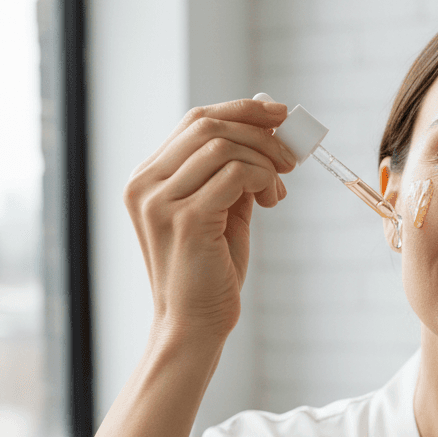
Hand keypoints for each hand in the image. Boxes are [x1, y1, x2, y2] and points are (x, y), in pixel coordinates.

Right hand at [124, 97, 293, 340]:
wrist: (193, 325)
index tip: (279, 115)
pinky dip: (263, 179)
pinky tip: (272, 201)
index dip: (242, 111)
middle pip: (208, 125)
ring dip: (265, 161)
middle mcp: (145, 184)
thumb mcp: (222, 213)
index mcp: (147, 177)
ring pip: (223, 146)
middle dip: (260, 132)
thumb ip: (234, 176)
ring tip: (279, 189)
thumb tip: (269, 139)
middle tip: (292, 156)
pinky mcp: (186, 220)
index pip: (195, 121)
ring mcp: (160, 201)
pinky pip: (235, 174)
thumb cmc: (209, 272)